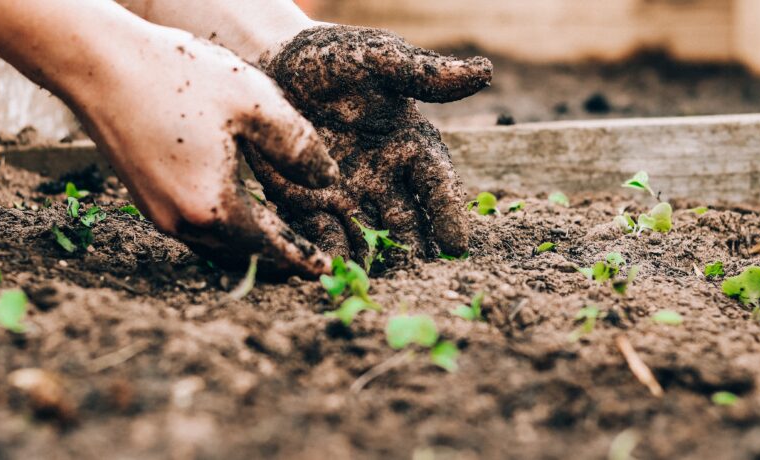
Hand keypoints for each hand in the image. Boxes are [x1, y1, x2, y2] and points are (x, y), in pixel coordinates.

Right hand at [65, 25, 338, 276]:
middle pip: (241, 254)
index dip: (301, 258)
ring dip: (248, 246)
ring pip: (215, 245)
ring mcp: (157, 212)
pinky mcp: (144, 197)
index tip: (325, 271)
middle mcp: (181, 222)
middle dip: (277, 259)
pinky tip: (238, 212)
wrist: (100, 64)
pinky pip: (194, 227)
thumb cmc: (178, 77)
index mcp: (213, 207)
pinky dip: (223, 229)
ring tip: (279, 241)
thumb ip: (298, 146)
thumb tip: (327, 180)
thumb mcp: (254, 103)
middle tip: (308, 261)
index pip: (270, 246)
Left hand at [247, 25, 491, 263]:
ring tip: (378, 287)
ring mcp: (349, 196)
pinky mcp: (310, 204)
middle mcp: (386, 178)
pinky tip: (332, 273)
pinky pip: (323, 235)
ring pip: (370, 238)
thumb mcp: (377, 59)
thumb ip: (423, 74)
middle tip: (421, 280)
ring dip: (375, 262)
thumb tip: (484, 72)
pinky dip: (330, 255)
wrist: (274, 64)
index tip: (457, 244)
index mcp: (411, 146)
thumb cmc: (334, 58)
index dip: (448, 213)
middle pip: (408, 223)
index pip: (437, 184)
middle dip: (415, 252)